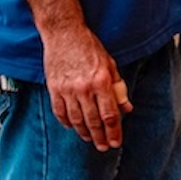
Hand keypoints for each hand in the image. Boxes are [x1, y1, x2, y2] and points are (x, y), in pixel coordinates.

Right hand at [42, 26, 133, 150]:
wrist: (64, 32)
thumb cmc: (88, 46)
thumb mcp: (110, 64)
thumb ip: (118, 88)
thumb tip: (126, 107)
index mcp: (101, 81)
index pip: (110, 115)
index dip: (114, 132)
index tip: (116, 141)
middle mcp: (84, 88)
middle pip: (94, 121)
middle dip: (100, 137)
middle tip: (104, 147)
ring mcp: (67, 89)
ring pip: (76, 120)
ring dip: (84, 133)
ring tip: (89, 139)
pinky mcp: (54, 88)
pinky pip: (60, 111)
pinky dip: (66, 122)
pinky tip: (71, 127)